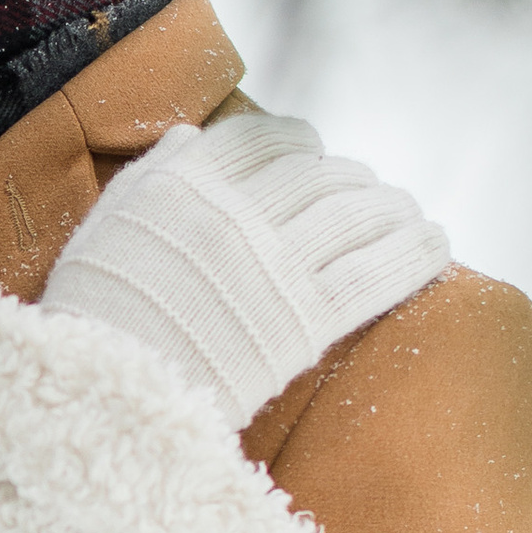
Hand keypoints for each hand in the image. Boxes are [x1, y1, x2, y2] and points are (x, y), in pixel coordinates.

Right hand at [38, 111, 449, 426]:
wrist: (102, 398)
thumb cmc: (95, 318)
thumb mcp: (104, 228)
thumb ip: (151, 176)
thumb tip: (190, 134)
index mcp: (184, 185)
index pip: (262, 140)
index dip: (297, 143)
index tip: (312, 152)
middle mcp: (233, 214)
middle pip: (318, 174)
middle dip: (349, 178)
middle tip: (366, 190)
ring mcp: (272, 266)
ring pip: (356, 213)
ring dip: (390, 208)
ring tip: (406, 213)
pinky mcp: (303, 319)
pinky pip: (374, 272)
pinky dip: (414, 252)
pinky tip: (436, 243)